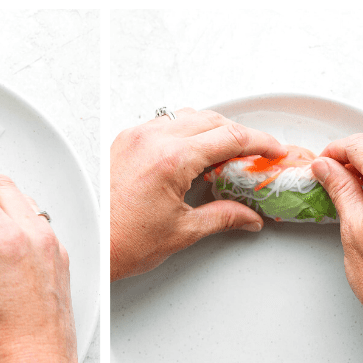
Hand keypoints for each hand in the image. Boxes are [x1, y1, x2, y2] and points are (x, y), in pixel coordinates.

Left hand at [110, 109, 284, 279]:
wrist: (88, 244)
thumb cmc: (124, 241)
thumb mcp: (183, 231)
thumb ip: (223, 216)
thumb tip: (249, 216)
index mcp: (171, 158)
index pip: (230, 137)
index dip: (260, 141)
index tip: (274, 149)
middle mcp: (153, 139)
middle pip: (212, 120)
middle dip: (239, 135)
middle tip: (256, 155)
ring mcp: (136, 136)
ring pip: (187, 117)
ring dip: (212, 129)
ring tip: (226, 155)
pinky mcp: (124, 140)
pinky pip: (164, 123)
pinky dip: (185, 131)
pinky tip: (193, 153)